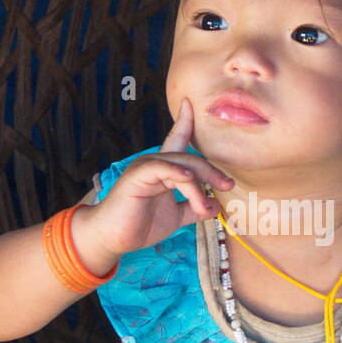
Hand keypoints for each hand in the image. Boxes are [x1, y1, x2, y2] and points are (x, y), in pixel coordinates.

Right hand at [83, 97, 234, 258]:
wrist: (114, 238)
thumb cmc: (140, 225)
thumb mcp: (176, 216)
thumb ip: (195, 208)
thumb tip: (217, 205)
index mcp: (164, 169)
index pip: (177, 139)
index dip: (185, 121)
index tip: (191, 103)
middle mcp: (155, 163)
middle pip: (190, 157)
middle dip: (211, 171)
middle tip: (227, 185)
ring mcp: (145, 167)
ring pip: (181, 164)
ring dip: (198, 184)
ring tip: (205, 206)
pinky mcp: (137, 176)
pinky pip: (161, 168)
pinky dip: (177, 174)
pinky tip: (188, 180)